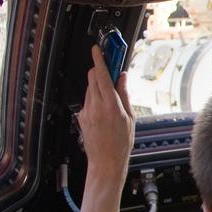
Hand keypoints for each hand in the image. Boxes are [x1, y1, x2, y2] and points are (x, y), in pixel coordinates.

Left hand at [77, 46, 134, 180]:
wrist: (106, 161)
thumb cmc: (121, 142)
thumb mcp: (130, 117)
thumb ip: (124, 94)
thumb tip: (122, 77)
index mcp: (110, 105)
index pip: (101, 76)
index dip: (99, 60)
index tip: (97, 49)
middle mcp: (95, 107)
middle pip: (92, 79)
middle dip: (99, 73)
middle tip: (111, 73)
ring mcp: (86, 112)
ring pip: (89, 89)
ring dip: (98, 87)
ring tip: (110, 99)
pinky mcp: (81, 117)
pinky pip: (88, 101)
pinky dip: (95, 100)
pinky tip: (104, 112)